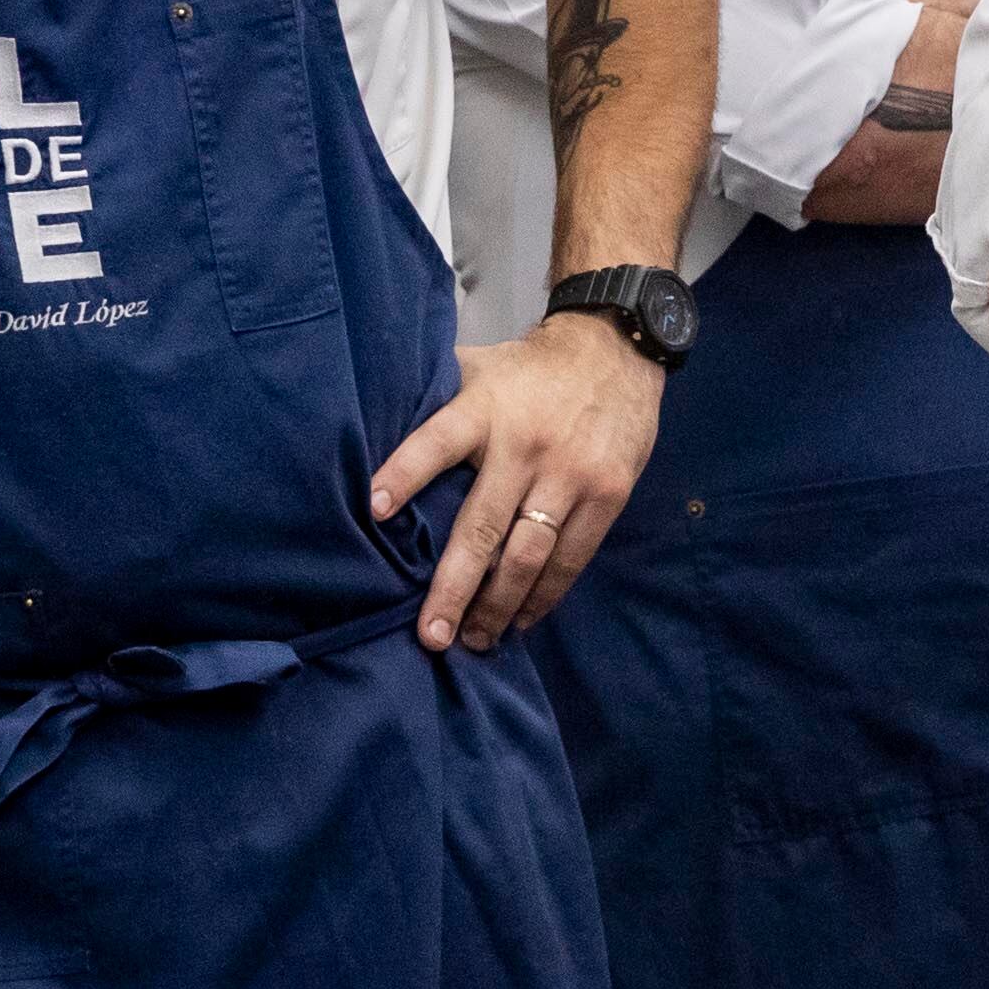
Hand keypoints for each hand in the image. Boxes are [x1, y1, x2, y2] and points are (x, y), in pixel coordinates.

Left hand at [370, 311, 664, 652]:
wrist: (617, 348)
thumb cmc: (532, 369)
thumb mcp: (481, 368)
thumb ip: (437, 397)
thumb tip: (372, 421)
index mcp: (486, 409)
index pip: (437, 441)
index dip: (405, 473)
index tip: (374, 510)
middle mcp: (526, 445)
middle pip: (483, 525)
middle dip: (454, 587)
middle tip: (430, 635)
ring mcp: (570, 473)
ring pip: (529, 554)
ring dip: (498, 605)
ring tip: (474, 640)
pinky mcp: (608, 493)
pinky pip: (572, 555)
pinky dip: (545, 593)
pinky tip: (522, 618)